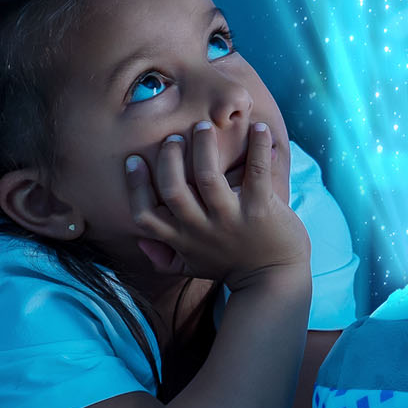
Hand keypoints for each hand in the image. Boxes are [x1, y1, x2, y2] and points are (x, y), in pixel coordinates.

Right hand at [127, 120, 309, 290]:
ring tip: (204, 126)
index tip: (134, 160)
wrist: (273, 281)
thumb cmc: (230, 267)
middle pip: (173, 189)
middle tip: (174, 137)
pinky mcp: (261, 209)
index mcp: (182, 239)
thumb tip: (140, 240)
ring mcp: (231, 219)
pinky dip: (258, 147)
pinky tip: (259, 128)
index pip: (146, 215)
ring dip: (204, 146)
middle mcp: (202, 229)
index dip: (136, 187)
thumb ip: (165, 257)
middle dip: (169, 158)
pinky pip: (257, 172)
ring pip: (208, 176)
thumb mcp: (192, 267)